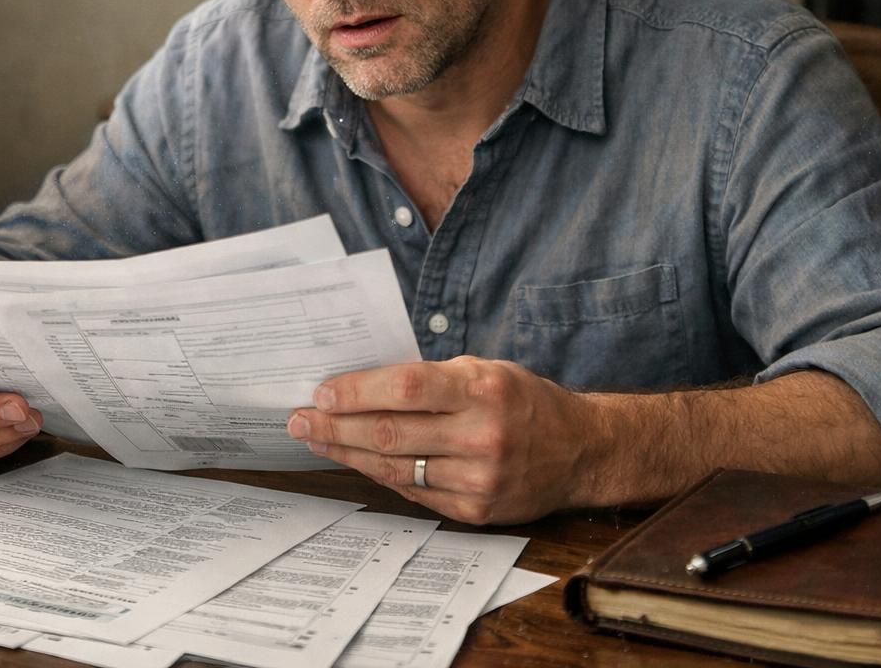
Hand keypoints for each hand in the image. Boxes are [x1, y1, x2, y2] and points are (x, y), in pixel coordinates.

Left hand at [286, 356, 592, 523]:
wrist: (582, 451)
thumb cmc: (525, 401)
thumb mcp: (487, 370)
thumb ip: (434, 378)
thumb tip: (364, 385)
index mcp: (483, 389)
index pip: (406, 387)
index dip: (357, 391)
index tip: (321, 392)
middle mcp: (481, 435)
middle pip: (391, 432)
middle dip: (336, 425)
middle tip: (298, 419)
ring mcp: (478, 479)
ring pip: (395, 468)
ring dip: (347, 453)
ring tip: (315, 439)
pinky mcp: (476, 511)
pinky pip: (414, 493)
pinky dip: (380, 474)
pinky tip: (356, 461)